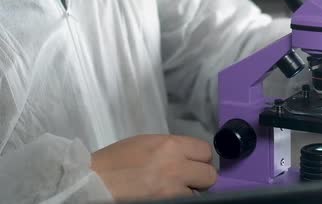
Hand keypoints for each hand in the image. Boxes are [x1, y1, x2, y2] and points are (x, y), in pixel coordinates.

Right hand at [91, 134, 216, 200]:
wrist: (91, 183)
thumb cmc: (113, 161)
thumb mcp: (145, 143)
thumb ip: (170, 149)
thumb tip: (188, 156)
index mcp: (171, 146)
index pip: (206, 151)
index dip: (201, 158)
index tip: (194, 163)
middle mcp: (177, 167)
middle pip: (210, 175)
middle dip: (201, 178)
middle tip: (188, 180)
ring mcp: (173, 190)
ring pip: (200, 194)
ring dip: (190, 192)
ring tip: (173, 190)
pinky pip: (186, 203)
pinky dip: (180, 201)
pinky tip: (167, 198)